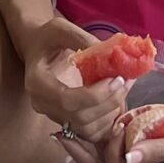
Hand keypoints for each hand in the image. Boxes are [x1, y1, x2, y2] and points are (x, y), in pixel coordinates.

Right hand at [17, 18, 129, 162]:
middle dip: (109, 102)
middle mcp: (42, 104)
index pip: (67, 100)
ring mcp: (54, 116)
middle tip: (126, 81)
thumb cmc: (48, 37)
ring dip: (112, 112)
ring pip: (88, 129)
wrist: (38, 48)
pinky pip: (91, 133)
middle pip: (80, 117)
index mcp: (37, 83)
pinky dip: (109, 123)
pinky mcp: (67, 122)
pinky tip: (117, 103)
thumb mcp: (61, 28)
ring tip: (124, 89)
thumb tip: (111, 53)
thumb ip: (82, 39)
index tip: (117, 78)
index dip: (96, 95)